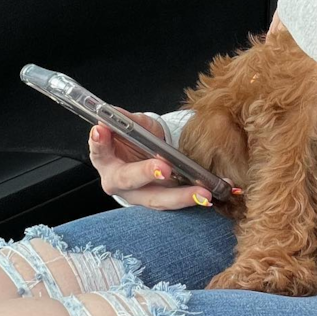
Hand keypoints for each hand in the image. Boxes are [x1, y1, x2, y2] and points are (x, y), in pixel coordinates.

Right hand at [88, 106, 213, 209]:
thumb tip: (112, 112)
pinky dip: (198, 198)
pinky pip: (179, 203)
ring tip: (203, 192)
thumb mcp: (133, 126)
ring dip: (182, 197)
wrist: (146, 156)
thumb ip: (125, 121)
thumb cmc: (135, 141)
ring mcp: (142, 196)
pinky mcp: (162, 202)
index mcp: (107, 162)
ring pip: (159, 199)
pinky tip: (216, 192)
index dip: (100, 143)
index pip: (99, 152)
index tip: (103, 130)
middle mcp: (121, 184)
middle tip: (165, 168)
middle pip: (131, 181)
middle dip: (148, 173)